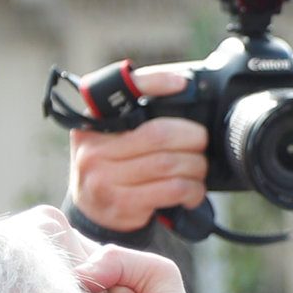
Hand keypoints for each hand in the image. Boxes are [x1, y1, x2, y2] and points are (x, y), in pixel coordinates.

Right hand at [66, 68, 209, 233]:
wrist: (91, 210)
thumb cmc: (112, 166)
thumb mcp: (112, 136)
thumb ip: (137, 117)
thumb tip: (182, 89)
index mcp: (93, 121)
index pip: (122, 90)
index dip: (155, 82)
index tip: (182, 84)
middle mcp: (93, 147)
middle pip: (159, 134)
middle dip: (192, 138)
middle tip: (200, 143)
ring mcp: (104, 177)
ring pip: (169, 164)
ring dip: (195, 167)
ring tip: (198, 169)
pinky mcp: (122, 203)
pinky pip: (171, 189)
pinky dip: (192, 189)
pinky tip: (193, 190)